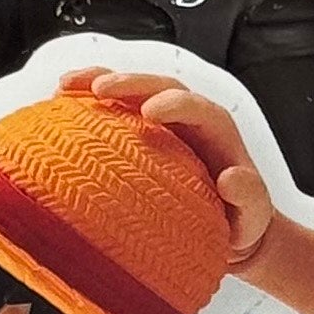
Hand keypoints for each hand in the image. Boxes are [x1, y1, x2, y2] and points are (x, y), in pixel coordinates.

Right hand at [60, 69, 273, 262]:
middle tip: (100, 89)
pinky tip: (59, 103)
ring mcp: (161, 125)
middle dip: (130, 83)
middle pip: (160, 86)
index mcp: (215, 132)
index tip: (150, 112)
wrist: (228, 232)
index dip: (174, 104)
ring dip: (100, 81)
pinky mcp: (137, 136)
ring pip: (132, 91)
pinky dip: (87, 102)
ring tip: (68, 85)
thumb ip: (249, 198)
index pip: (196, 106)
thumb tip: (230, 177)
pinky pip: (112, 111)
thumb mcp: (253, 216)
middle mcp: (188, 119)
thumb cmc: (240, 223)